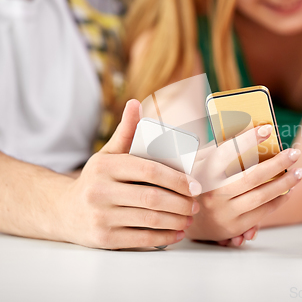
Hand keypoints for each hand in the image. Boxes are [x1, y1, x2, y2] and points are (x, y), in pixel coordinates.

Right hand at [58, 100, 200, 248]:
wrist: (63, 211)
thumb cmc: (97, 179)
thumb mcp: (108, 154)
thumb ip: (125, 132)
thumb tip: (135, 104)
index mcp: (106, 166)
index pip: (149, 171)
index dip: (177, 179)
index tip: (195, 186)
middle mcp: (100, 191)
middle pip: (152, 198)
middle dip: (181, 203)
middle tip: (195, 205)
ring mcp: (100, 216)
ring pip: (149, 220)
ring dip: (176, 221)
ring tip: (189, 218)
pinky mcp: (103, 238)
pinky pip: (141, 240)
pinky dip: (164, 238)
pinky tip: (177, 234)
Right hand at [187, 125, 301, 241]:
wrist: (183, 215)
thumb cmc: (198, 180)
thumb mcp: (200, 160)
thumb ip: (220, 146)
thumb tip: (248, 127)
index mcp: (204, 172)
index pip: (228, 151)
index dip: (248, 139)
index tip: (267, 129)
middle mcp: (212, 193)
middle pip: (252, 176)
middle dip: (278, 163)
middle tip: (295, 153)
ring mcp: (223, 212)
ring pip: (261, 196)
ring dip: (284, 184)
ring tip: (299, 173)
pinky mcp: (232, 227)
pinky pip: (261, 213)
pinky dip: (278, 200)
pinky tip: (288, 191)